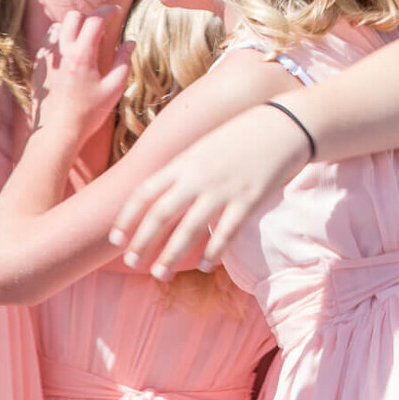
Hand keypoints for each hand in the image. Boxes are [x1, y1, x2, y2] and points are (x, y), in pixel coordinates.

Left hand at [32, 7, 131, 140]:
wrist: (57, 133)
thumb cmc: (89, 114)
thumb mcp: (114, 89)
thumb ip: (123, 61)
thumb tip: (130, 42)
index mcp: (82, 55)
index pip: (95, 19)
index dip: (108, 11)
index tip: (116, 11)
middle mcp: (62, 53)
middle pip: (74, 16)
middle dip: (90, 16)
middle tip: (101, 28)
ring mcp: (47, 59)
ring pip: (58, 27)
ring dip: (73, 27)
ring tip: (84, 41)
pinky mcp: (38, 67)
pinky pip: (47, 43)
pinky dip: (60, 41)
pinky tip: (69, 54)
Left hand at [108, 101, 309, 277]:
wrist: (282, 125)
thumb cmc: (239, 137)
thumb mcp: (202, 146)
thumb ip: (181, 170)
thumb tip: (159, 195)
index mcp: (184, 162)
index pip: (145, 192)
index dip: (128, 217)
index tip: (116, 238)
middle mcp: (198, 176)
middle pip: (161, 214)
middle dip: (143, 241)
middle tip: (131, 262)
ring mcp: (223, 189)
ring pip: (190, 228)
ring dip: (171, 254)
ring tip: (160, 273)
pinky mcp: (249, 200)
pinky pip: (226, 232)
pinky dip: (213, 252)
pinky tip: (205, 267)